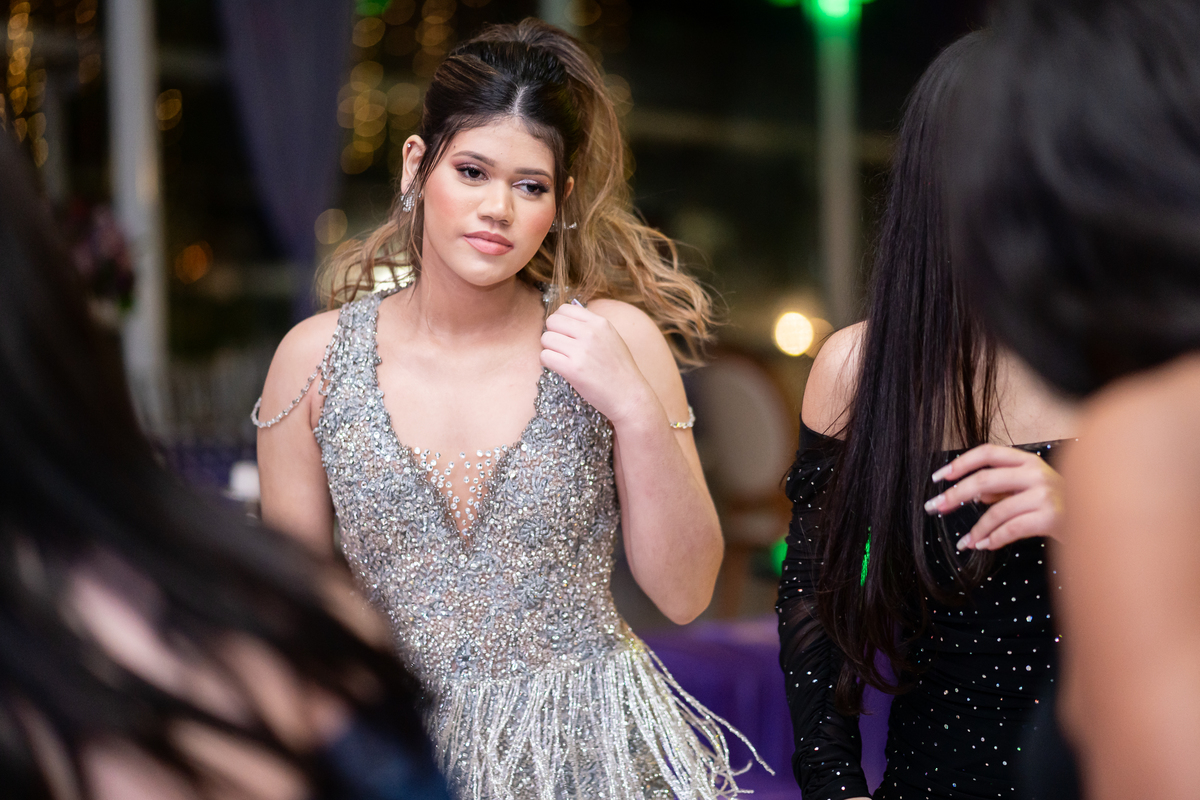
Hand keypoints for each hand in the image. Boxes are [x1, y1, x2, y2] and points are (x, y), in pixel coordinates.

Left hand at [539, 301, 654, 423]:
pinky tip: (558, 368)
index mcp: (600, 323)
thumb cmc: (619, 370)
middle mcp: (590, 333)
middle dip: (552, 334)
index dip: (559, 322)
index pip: (564, 309)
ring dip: (549, 349)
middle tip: (560, 348)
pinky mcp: (572, 369)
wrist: (630, 396)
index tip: (563, 334)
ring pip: (545, 338)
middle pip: (552, 321)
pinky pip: (545, 356)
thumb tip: (566, 319)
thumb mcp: (611, 338)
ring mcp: (581, 350)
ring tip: (561, 359)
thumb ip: (592, 327)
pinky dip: (547, 362)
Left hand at [924, 443, 1063, 551]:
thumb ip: (1005, 488)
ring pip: (996, 511)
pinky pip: (1011, 529)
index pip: (987, 452)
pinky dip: (993, 539)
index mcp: (1028, 461)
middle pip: (984, 479)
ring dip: (976, 529)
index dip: (960, 463)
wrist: (1103, 523)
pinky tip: (984, 545)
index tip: (939, 477)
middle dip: (955, 495)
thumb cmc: (1063, 506)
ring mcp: (1044, 494)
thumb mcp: (1033, 489)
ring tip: (966, 542)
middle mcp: (1036, 473)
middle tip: (935, 508)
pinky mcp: (1051, 517)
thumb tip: (976, 493)